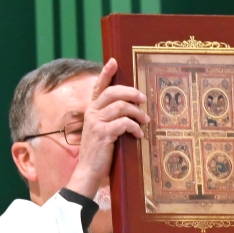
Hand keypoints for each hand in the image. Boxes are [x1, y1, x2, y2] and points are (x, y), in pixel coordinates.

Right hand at [67, 58, 149, 197]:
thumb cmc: (99, 152)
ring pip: (121, 107)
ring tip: (145, 121)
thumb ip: (111, 118)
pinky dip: (135, 127)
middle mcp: (92, 113)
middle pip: (113, 92)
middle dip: (131, 92)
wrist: (88, 171)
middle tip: (143, 99)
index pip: (98, 87)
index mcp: (91, 110)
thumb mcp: (103, 131)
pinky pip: (124, 123)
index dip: (106, 73)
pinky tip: (139, 134)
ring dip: (137, 113)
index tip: (114, 61)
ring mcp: (96, 122)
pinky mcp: (103, 133)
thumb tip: (131, 108)